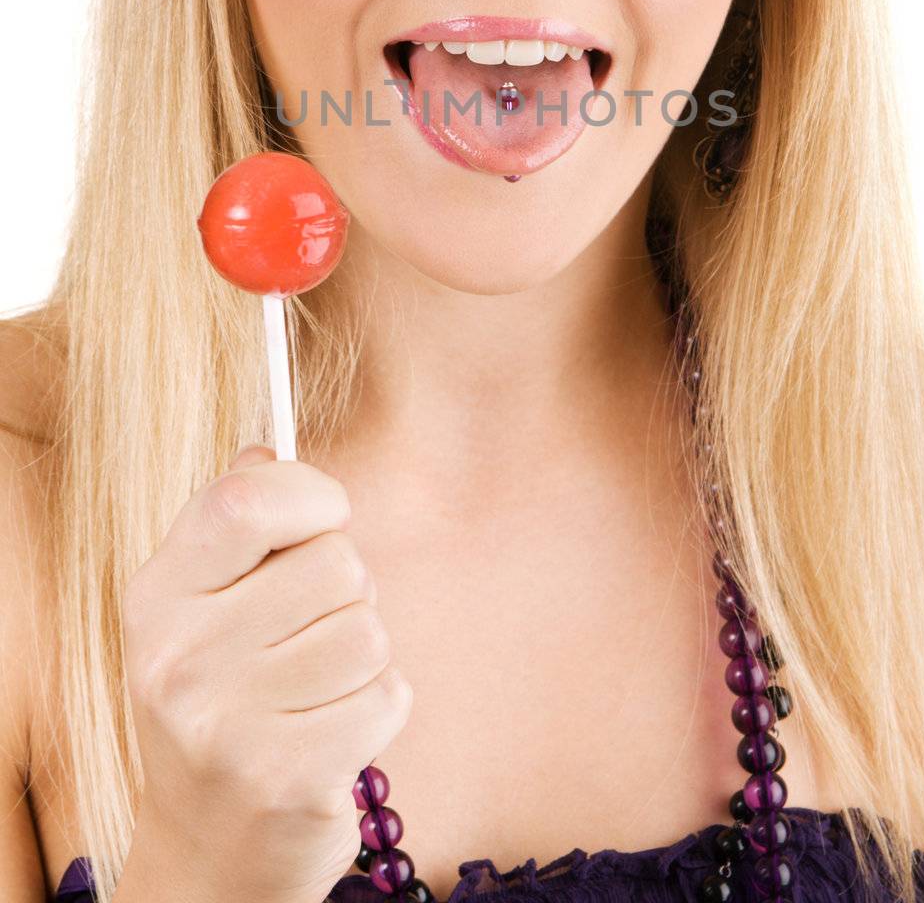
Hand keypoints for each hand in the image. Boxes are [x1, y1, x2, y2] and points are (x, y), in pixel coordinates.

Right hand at [119, 446, 411, 902]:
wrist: (207, 854)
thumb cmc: (222, 702)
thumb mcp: (199, 609)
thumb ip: (233, 525)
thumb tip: (266, 449)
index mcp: (156, 596)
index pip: (246, 497)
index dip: (310, 495)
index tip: (321, 520)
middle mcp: (179, 658)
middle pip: (336, 563)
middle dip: (345, 592)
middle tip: (308, 637)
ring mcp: (228, 725)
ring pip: (369, 631)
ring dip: (364, 657)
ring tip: (318, 689)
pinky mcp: (287, 778)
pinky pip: (388, 695)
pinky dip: (379, 710)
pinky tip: (334, 733)